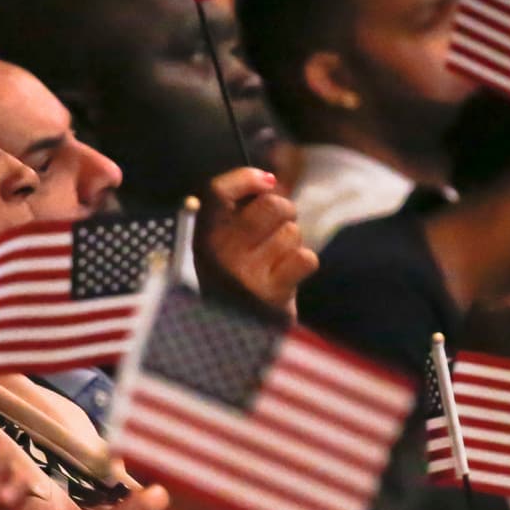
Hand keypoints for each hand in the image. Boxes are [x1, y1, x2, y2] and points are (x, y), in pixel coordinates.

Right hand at [195, 167, 317, 315]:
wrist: (234, 333)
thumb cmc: (237, 278)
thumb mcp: (224, 243)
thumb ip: (240, 210)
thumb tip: (271, 179)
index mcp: (204, 236)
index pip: (217, 191)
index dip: (246, 177)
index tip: (267, 181)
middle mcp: (219, 253)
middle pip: (271, 205)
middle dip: (285, 211)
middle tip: (276, 230)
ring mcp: (244, 274)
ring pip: (292, 233)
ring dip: (292, 244)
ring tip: (275, 263)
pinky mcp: (270, 294)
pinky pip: (305, 258)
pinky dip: (303, 264)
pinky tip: (287, 277)